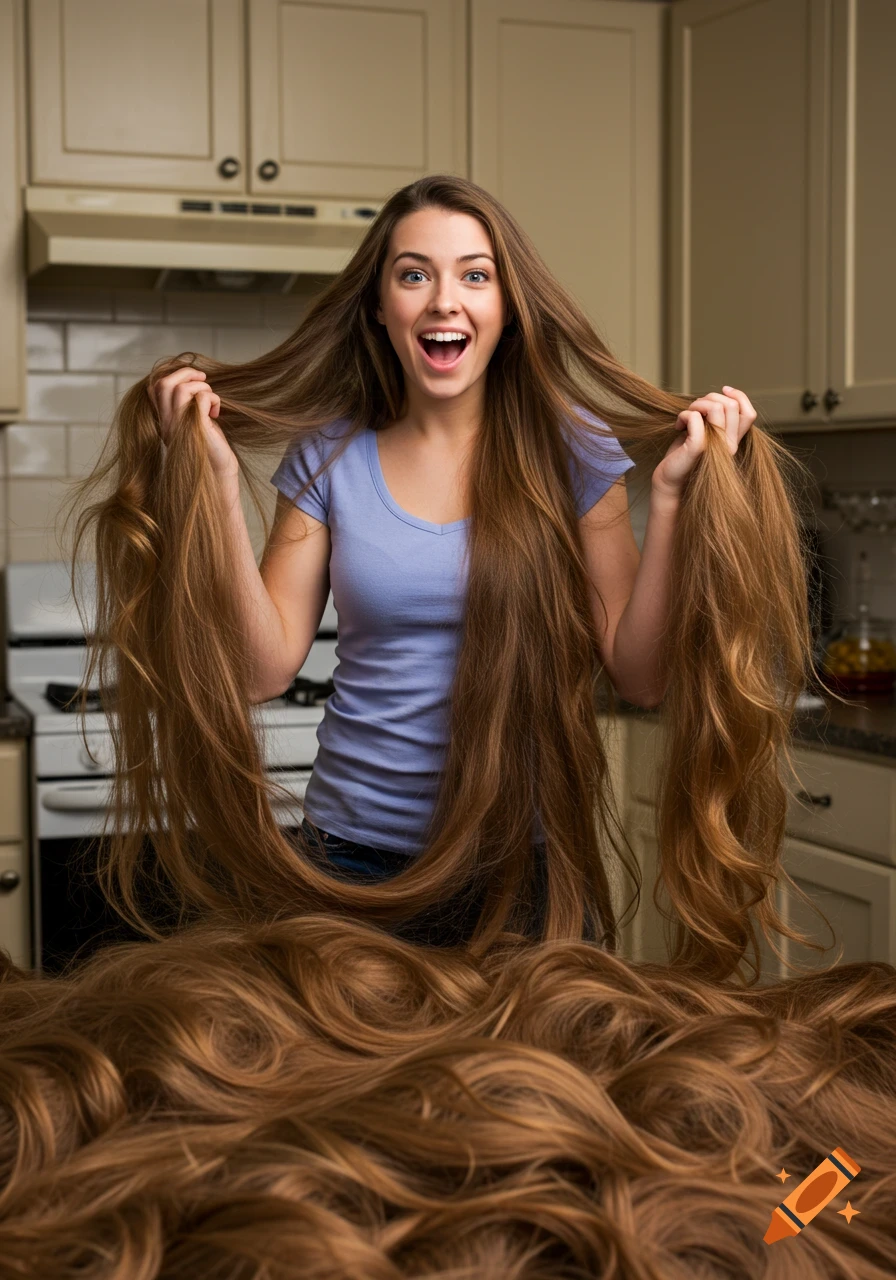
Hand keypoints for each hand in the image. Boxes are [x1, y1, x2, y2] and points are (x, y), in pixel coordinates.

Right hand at [149, 366, 236, 476]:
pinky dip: (212, 398)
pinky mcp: (196, 428)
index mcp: (164, 419)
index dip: (171, 375)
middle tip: (203, 378)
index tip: (191, 380)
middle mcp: (166, 422)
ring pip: (180, 388)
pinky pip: (201, 398)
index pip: (153, 388)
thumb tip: (193, 378)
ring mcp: (179, 426)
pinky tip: (215, 412)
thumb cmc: (210, 444)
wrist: (219, 470)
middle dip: (185, 373)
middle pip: (162, 383)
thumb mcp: (193, 419)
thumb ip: (187, 403)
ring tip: (211, 398)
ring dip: (201, 386)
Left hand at [652, 385, 757, 500]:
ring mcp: (716, 448)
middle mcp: (730, 445)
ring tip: (686, 416)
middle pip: (731, 405)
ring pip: (717, 408)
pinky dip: (684, 415)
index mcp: (733, 441)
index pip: (749, 414)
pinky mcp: (698, 448)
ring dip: (697, 404)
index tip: (723, 390)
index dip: (739, 396)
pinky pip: (695, 418)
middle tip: (693, 410)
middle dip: (709, 398)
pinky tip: (678, 426)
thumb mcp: (705, 432)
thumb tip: (721, 394)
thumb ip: (716, 419)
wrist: (670, 482)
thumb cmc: (684, 455)